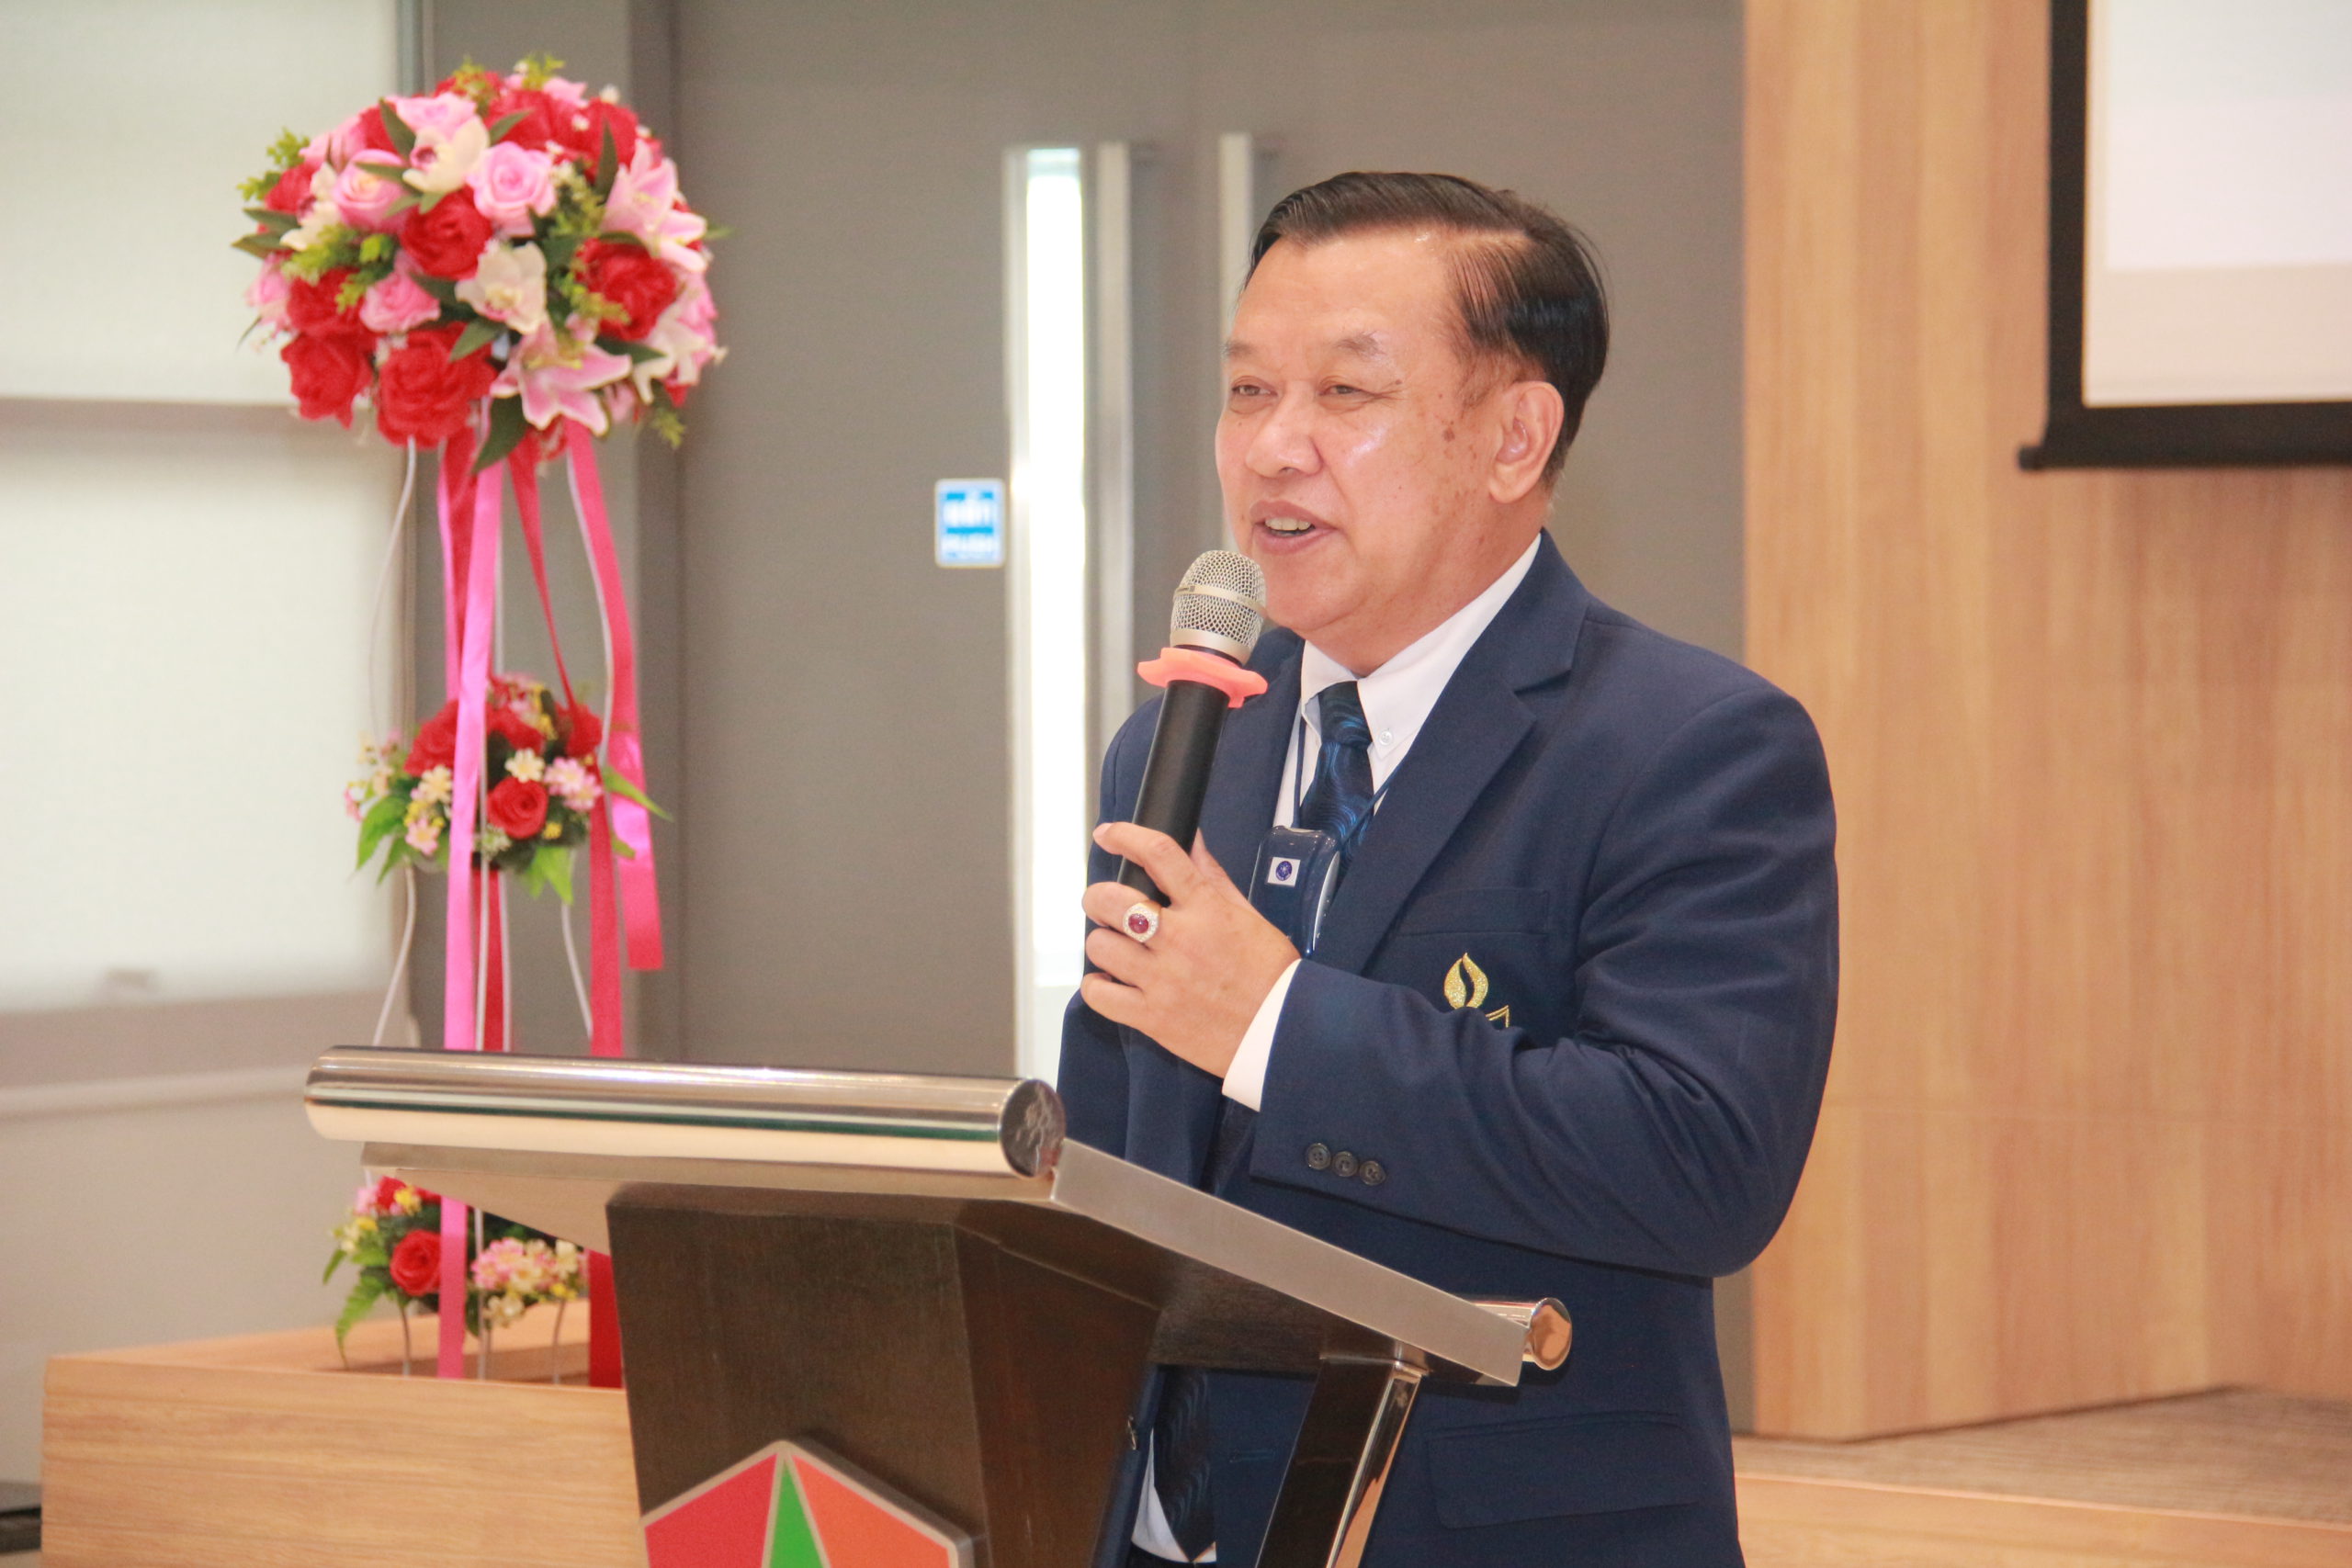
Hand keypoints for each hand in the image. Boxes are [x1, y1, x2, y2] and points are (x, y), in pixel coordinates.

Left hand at [1080, 823, 1299, 1077]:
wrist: (1281, 1032)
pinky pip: (1099, 995)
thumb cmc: (1270, 974)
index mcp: (1206, 909)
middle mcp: (1180, 939)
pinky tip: (1111, 982)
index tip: (1109, 835)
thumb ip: (1212, 877)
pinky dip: (1097, 986)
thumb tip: (1192, 841)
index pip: (1158, 854)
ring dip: (1103, 942)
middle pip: (1111, 900)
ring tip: (1117, 948)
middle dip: (1099, 897)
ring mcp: (1162, 980)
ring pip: (1100, 945)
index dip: (1125, 836)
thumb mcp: (1247, 915)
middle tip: (1105, 904)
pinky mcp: (1151, 1017)